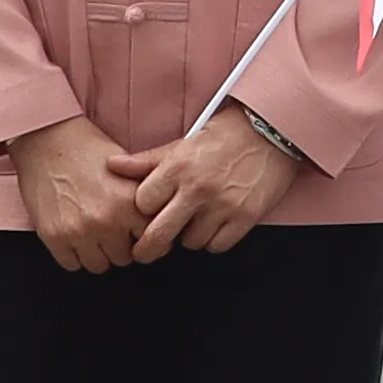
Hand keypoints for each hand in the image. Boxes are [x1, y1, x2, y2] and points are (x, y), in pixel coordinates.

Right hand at [11, 116, 153, 274]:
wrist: (46, 138)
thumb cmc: (86, 148)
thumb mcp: (127, 167)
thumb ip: (144, 196)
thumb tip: (161, 219)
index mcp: (129, 202)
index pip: (153, 242)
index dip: (148, 238)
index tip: (142, 236)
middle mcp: (106, 221)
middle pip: (125, 258)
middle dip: (122, 246)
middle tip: (114, 231)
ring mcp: (78, 231)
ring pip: (99, 266)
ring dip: (99, 252)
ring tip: (94, 233)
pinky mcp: (53, 236)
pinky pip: (71, 265)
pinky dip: (75, 254)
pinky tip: (76, 235)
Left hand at [128, 102, 301, 259]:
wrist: (271, 132)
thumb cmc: (224, 136)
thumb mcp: (182, 143)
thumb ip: (146, 161)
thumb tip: (111, 165)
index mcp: (178, 167)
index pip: (142, 203)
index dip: (142, 210)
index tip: (146, 213)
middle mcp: (197, 188)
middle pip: (158, 234)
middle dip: (146, 248)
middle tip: (144, 251)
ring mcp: (222, 205)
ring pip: (190, 242)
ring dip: (189, 236)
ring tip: (194, 221)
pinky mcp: (245, 217)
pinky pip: (218, 246)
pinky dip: (214, 240)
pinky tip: (214, 225)